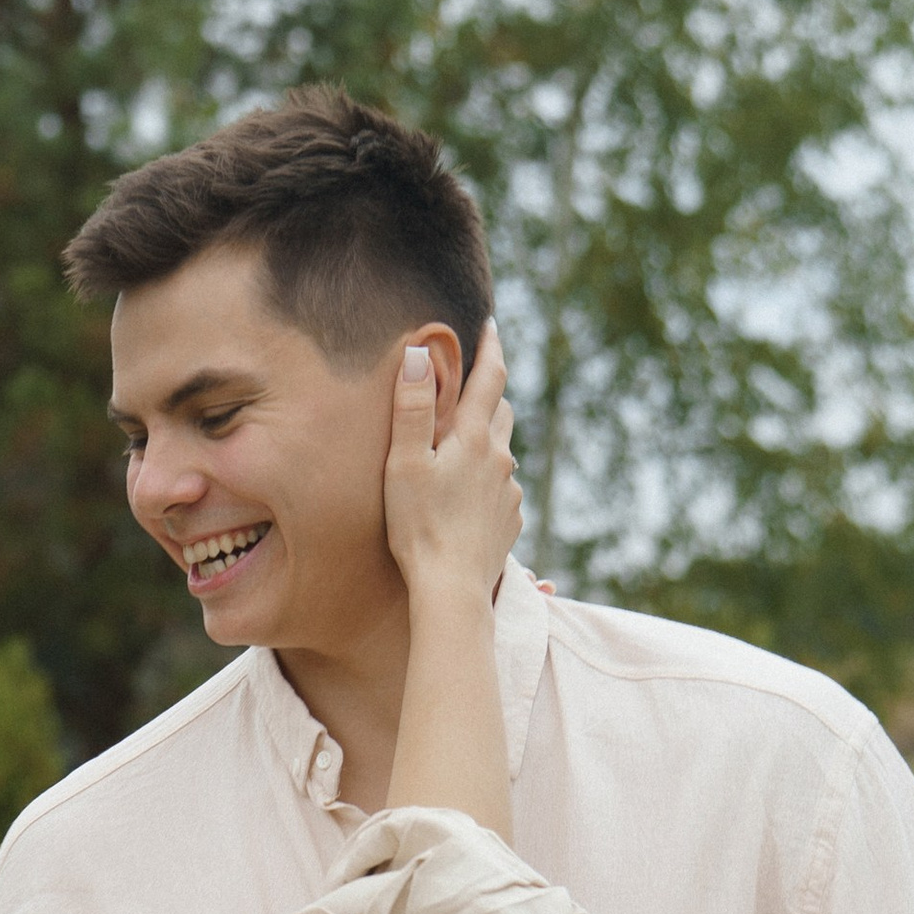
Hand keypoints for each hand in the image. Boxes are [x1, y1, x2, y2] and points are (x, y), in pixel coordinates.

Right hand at [384, 320, 521, 602]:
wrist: (452, 589)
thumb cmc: (420, 526)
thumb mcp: (404, 463)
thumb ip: (413, 407)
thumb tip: (420, 353)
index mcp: (473, 438)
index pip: (491, 378)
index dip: (490, 347)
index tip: (491, 325)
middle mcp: (500, 459)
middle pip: (502, 410)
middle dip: (490, 391)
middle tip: (477, 379)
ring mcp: (509, 492)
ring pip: (503, 450)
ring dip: (488, 437)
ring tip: (466, 441)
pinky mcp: (509, 521)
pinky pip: (502, 489)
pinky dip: (489, 479)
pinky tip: (470, 494)